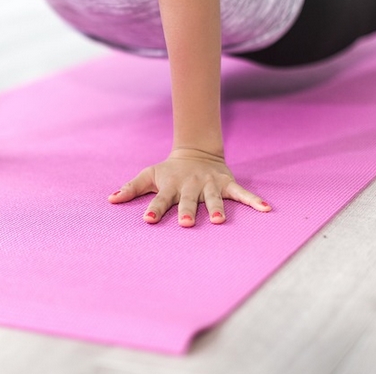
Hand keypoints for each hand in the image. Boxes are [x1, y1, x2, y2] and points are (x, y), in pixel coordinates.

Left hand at [108, 147, 270, 226]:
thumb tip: (109, 199)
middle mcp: (190, 186)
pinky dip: (254, 201)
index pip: (160, 199)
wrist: (196, 152)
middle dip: (187, 211)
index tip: (148, 220)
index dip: (154, 209)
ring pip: (214, 198)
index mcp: (170, 186)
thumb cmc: (168, 171)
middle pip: (188, 200)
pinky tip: (266, 210)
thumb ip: (130, 188)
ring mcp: (210, 185)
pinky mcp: (227, 184)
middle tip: (185, 224)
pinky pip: (242, 193)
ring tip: (220, 221)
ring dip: (217, 208)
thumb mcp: (149, 175)